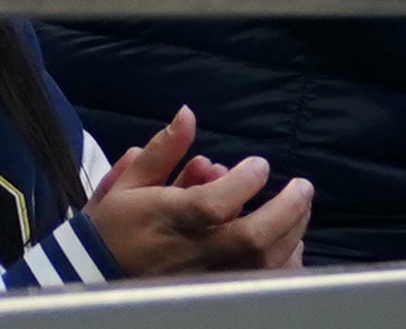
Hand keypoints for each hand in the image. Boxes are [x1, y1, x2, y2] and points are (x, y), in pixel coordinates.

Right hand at [82, 105, 312, 279]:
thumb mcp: (128, 181)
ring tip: (300, 208)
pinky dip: (285, 263)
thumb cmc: (116, 225)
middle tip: (303, 186)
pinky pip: (264, 283)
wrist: (101, 275)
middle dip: (286, 209)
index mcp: (168, 219)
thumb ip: (163, 149)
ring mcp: (211, 277)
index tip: (259, 165)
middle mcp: (194, 252)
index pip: (213, 204)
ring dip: (291, 232)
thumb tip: (188, 114)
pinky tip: (291, 242)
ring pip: (265, 263)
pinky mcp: (220, 291)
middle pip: (252, 238)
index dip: (243, 183)